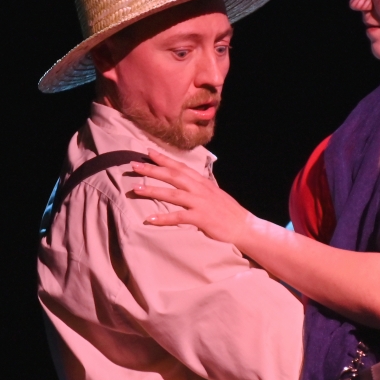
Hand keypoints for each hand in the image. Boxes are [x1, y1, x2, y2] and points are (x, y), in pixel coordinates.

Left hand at [131, 147, 252, 246]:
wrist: (245, 228)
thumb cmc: (229, 213)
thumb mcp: (214, 195)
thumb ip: (200, 188)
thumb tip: (186, 184)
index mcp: (203, 183)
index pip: (181, 167)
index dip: (164, 159)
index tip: (148, 152)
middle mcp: (200, 189)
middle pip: (173, 176)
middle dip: (152, 170)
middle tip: (134, 165)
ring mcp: (201, 203)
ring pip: (173, 194)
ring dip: (153, 190)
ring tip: (136, 189)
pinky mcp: (201, 218)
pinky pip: (178, 217)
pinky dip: (163, 218)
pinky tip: (149, 219)